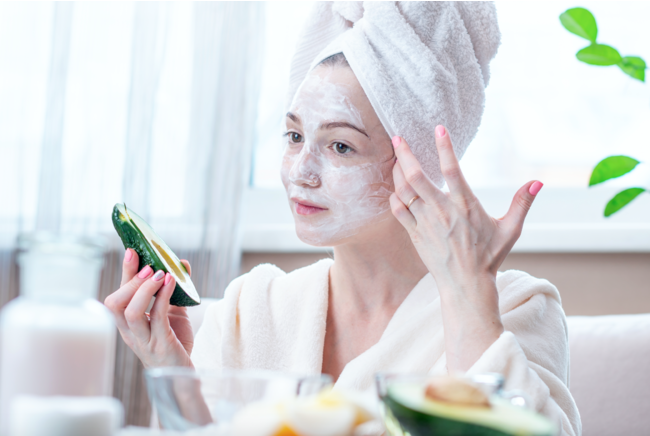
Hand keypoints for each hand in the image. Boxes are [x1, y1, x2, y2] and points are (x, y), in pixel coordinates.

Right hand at [104, 249, 194, 368]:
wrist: (183, 373)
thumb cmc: (174, 342)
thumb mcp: (173, 312)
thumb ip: (174, 289)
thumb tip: (182, 263)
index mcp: (128, 324)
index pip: (118, 296)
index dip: (124, 273)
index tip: (131, 251)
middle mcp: (130, 333)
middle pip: (115, 304)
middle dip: (130, 281)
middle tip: (150, 267)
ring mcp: (144, 340)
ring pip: (131, 313)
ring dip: (144, 289)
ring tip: (161, 274)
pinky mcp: (161, 345)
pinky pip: (158, 318)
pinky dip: (163, 297)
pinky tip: (172, 283)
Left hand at [389, 125, 542, 370]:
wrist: (466, 285)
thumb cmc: (489, 256)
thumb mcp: (510, 229)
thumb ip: (522, 203)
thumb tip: (538, 182)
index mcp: (465, 206)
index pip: (452, 170)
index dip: (444, 147)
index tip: (438, 128)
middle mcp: (442, 211)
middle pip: (417, 177)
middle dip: (405, 155)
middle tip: (397, 137)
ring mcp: (425, 223)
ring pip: (404, 191)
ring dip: (397, 172)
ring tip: (396, 157)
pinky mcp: (414, 234)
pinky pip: (398, 210)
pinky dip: (394, 195)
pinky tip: (396, 186)